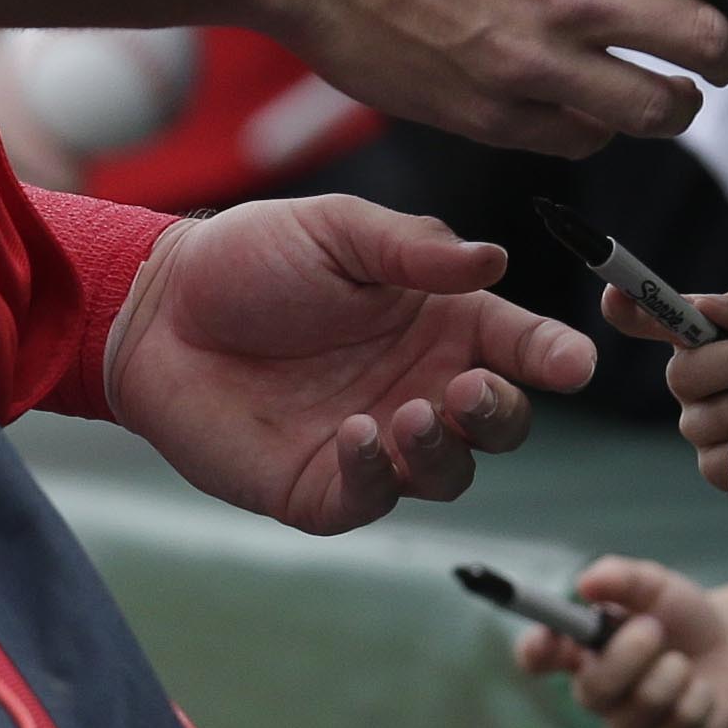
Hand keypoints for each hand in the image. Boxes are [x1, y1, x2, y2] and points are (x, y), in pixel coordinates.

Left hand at [106, 192, 595, 531]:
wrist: (154, 313)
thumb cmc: (248, 259)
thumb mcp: (334, 229)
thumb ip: (413, 247)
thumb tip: (494, 259)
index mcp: (438, 319)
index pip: (517, 344)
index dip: (551, 354)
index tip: (573, 362)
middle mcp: (421, 384)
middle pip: (499, 422)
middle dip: (501, 412)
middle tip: (469, 390)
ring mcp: (377, 442)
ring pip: (449, 471)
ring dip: (443, 450)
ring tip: (409, 413)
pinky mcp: (325, 487)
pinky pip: (372, 498)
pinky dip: (375, 473)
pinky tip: (355, 434)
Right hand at [258, 0, 727, 154]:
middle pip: (713, 42)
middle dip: (723, 42)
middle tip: (706, 38)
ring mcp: (535, 63)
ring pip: (664, 110)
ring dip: (672, 98)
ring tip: (655, 84)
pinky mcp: (494, 114)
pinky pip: (585, 138)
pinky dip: (596, 124)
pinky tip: (579, 98)